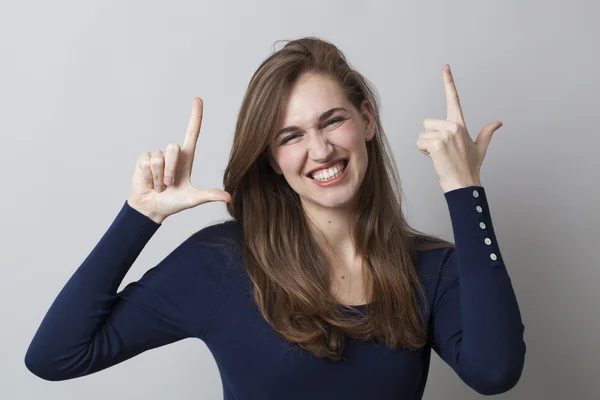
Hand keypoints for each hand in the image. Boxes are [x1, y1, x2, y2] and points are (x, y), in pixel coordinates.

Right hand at [127, 97, 230, 223]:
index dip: (195, 116)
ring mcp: (157, 155)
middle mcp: (173, 154)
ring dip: (158, 177)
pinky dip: (148, 176)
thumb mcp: (192, 199)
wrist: (151, 208)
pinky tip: (149, 182)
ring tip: (159, 186)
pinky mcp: (144, 158)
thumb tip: (229, 197)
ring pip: (159, 158)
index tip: (197, 99)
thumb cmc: (173, 203)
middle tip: (169, 185)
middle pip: (173, 148)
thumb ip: (209, 196)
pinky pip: (147, 162)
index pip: (192, 133)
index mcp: (186, 159)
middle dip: (170, 170)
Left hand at [416, 64, 502, 192]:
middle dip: (430, 136)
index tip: (445, 67)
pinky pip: (420, 143)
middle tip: (442, 150)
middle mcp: (453, 126)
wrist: (463, 183)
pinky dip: (423, 152)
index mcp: (460, 124)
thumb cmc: (469, 166)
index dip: (448, 81)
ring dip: (426, 146)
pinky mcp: (437, 143)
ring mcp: (445, 134)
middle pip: (427, 123)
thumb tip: (499, 122)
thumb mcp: (480, 147)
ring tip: (440, 155)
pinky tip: (435, 159)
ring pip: (422, 134)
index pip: (454, 99)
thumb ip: (487, 132)